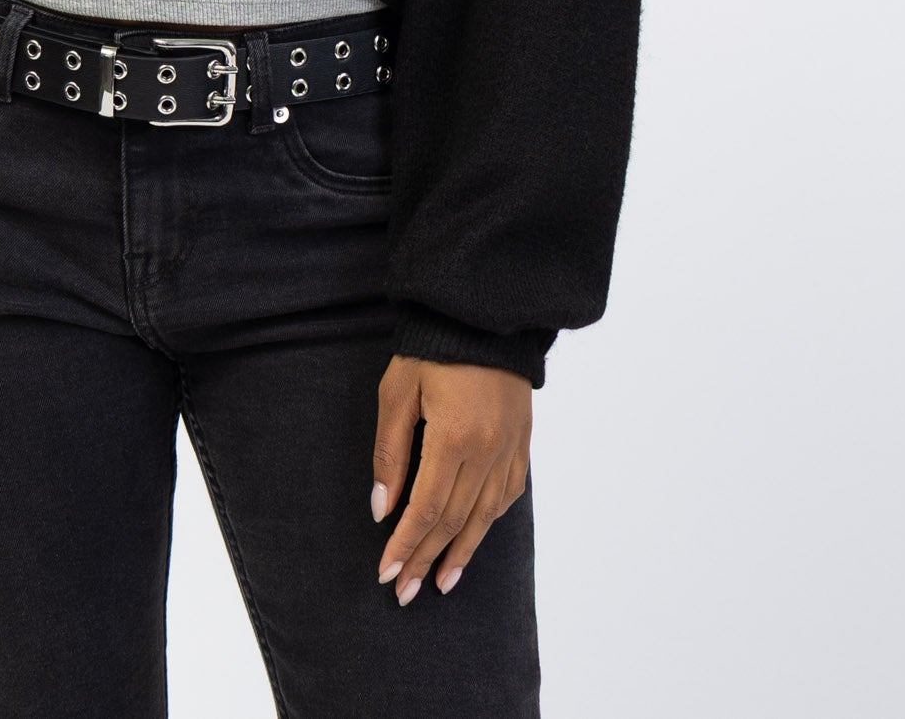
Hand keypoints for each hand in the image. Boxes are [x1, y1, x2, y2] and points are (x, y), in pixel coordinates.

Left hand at [371, 355, 531, 604]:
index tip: (387, 573)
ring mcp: (510, 448)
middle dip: (426, 559)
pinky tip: (475, 536)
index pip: (427, 509)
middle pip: (455, 521)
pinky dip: (489, 521)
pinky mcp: (522, 441)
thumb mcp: (397, 391)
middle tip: (405, 591)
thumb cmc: (431, 347)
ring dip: (461, 552)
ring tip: (442, 582)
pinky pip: (508, 494)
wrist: (482, 313)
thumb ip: (390, 453)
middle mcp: (488, 450)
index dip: (406, 545)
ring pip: (485, 516)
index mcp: (454, 438)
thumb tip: (382, 508)